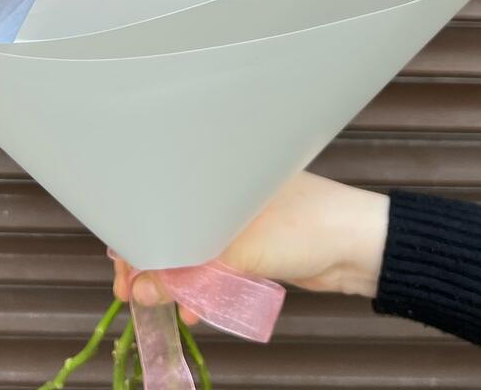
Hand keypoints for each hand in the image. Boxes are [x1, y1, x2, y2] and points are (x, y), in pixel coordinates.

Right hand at [112, 172, 389, 322]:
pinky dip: (200, 284)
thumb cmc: (306, 226)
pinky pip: (214, 264)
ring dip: (174, 278)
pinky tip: (192, 308)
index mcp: (217, 173)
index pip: (163, 198)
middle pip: (173, 225)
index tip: (122, 267)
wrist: (358, 245)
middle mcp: (223, 191)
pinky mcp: (252, 243)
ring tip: (159, 305)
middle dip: (151, 261)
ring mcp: (238, 218)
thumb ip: (189, 272)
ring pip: (191, 247)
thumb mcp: (240, 249)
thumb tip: (144, 291)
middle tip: (131, 293)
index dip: (137, 233)